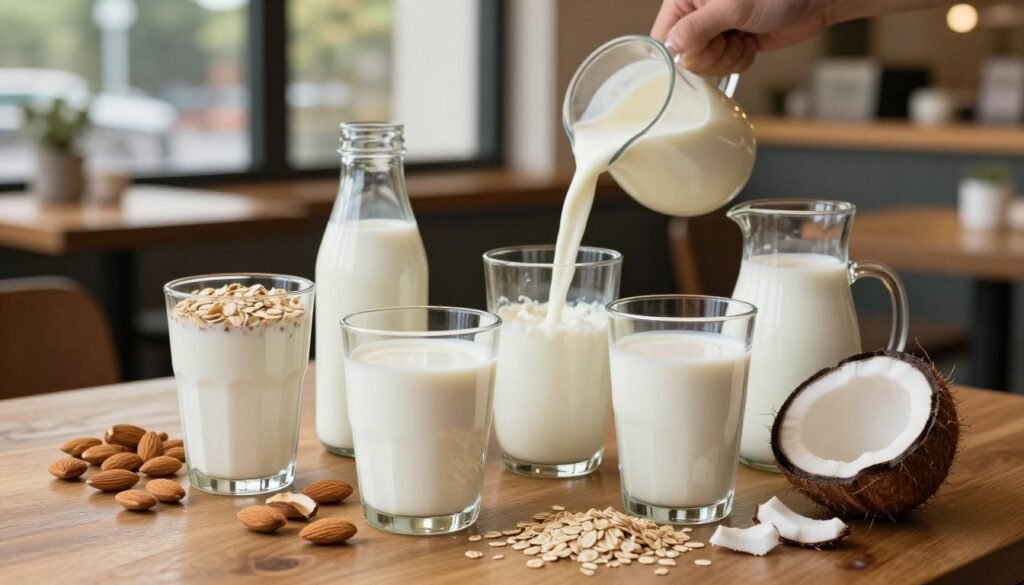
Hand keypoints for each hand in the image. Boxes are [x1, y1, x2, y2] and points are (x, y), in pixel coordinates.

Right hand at [651, 0, 829, 74]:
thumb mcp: (733, 7)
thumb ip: (697, 28)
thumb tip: (670, 47)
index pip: (663, 38)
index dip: (680, 53)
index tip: (703, 49)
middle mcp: (695, 15)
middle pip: (685, 57)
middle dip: (711, 55)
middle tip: (730, 36)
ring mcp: (713, 31)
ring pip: (706, 66)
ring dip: (728, 57)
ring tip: (744, 35)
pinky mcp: (730, 44)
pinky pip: (724, 67)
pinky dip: (739, 59)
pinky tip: (750, 41)